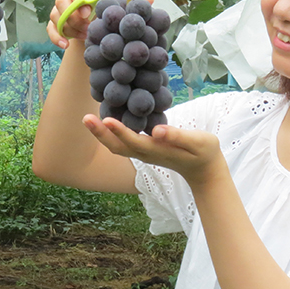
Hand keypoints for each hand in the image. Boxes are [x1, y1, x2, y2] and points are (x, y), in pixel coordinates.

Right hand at [47, 0, 153, 49]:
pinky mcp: (56, 24)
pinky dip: (57, 37)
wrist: (100, 34)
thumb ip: (133, 4)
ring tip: (85, 36)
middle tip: (86, 26)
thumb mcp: (121, 10)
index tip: (87, 10)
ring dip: (69, 27)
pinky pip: (50, 29)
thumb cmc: (111, 17)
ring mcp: (61, 11)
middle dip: (72, 15)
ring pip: (55, 14)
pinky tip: (66, 45)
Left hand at [82, 114, 223, 187]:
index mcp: (157, 151)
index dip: (119, 131)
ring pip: (116, 146)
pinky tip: (102, 120)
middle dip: (100, 133)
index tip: (105, 120)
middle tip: (85, 118)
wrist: (204, 170)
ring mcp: (142, 153)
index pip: (133, 142)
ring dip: (101, 134)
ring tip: (88, 119)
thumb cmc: (203, 152)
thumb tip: (157, 131)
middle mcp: (145, 153)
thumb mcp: (197, 142)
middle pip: (117, 146)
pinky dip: (109, 133)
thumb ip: (177, 137)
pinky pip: (121, 143)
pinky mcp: (143, 149)